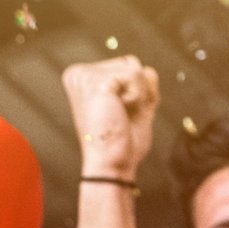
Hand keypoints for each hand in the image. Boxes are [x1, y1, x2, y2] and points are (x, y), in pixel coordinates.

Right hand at [62, 56, 159, 179]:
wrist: (113, 164)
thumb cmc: (123, 142)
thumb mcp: (137, 108)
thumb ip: (143, 86)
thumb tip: (149, 69)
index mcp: (83, 78)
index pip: (126, 66)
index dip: (137, 91)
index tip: (122, 115)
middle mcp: (79, 73)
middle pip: (131, 63)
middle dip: (140, 91)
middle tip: (123, 117)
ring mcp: (85, 75)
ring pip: (135, 68)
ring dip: (140, 95)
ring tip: (121, 115)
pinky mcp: (95, 81)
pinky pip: (135, 75)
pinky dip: (138, 97)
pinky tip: (121, 113)